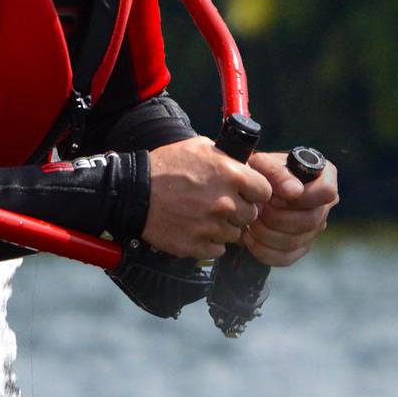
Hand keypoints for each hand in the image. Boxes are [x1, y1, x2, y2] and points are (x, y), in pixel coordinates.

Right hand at [142, 138, 269, 259]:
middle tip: (220, 205)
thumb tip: (243, 162)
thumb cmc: (165, 166)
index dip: (255, 192)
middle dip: (239, 210)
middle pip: (250, 215)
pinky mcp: (197, 245)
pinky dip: (209, 243)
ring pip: (234, 234)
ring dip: (223, 227)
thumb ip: (226, 156)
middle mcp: (225, 203)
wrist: (133, 192)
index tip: (245, 193)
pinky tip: (196, 229)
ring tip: (204, 216)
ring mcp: (211, 227)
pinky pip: (217, 250)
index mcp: (231, 175)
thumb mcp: (198, 146)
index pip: (265, 191)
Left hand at [240, 149, 338, 268]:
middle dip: (277, 218)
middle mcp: (325, 205)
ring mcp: (315, 229)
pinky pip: (285, 258)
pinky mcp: (301, 247)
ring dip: (266, 234)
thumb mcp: (262, 163)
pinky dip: (263, 250)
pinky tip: (249, 237)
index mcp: (324, 178)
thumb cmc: (259, 173)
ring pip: (295, 241)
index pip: (326, 193)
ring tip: (251, 221)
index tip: (276, 196)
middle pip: (311, 221)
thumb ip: (277, 172)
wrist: (249, 192)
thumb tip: (295, 192)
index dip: (301, 198)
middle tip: (257, 210)